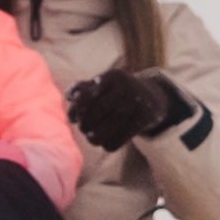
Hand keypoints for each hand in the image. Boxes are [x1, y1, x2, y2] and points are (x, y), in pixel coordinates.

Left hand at [64, 68, 189, 150]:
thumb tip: (70, 103)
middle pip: (102, 107)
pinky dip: (111, 142)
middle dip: (87, 121)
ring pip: (114, 122)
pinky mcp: (146, 116)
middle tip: (82, 128)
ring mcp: (139, 100)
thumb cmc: (113, 93)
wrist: (149, 97)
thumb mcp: (98, 86)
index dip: (80, 105)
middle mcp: (128, 85)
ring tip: (90, 137)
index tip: (76, 115)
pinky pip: (125, 134)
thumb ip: (79, 92)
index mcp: (113, 76)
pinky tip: (104, 143)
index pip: (92, 92)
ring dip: (97, 134)